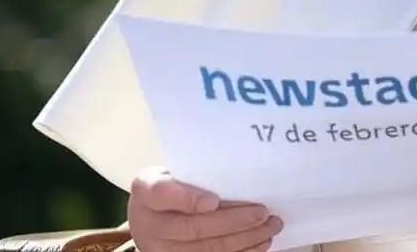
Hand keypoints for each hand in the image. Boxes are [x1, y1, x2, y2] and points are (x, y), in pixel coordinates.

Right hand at [128, 167, 282, 251]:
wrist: (149, 217)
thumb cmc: (171, 186)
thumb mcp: (173, 172)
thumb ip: (195, 173)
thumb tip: (240, 171)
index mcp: (146, 190)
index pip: (162, 194)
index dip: (188, 199)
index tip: (214, 201)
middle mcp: (148, 224)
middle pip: (192, 228)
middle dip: (233, 221)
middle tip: (262, 212)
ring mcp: (161, 250)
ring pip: (206, 249)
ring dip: (244, 239)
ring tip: (270, 226)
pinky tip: (260, 243)